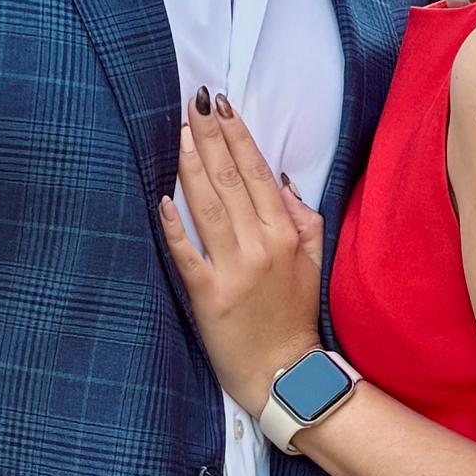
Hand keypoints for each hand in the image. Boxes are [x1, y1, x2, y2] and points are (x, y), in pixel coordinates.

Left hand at [158, 98, 324, 416]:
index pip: (257, 173)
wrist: (286, 373)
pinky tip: (161, 198)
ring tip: (179, 133)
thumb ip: (303, 218)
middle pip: (229, 180)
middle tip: (192, 103)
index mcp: (286, 233)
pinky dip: (174, 226)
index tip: (221, 105)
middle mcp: (260, 245)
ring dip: (190, 166)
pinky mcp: (208, 295)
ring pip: (207, 207)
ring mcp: (233, 269)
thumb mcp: (313, 262)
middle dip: (210, 137)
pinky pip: (187, 254)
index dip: (238, 136)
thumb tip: (283, 179)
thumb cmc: (296, 315)